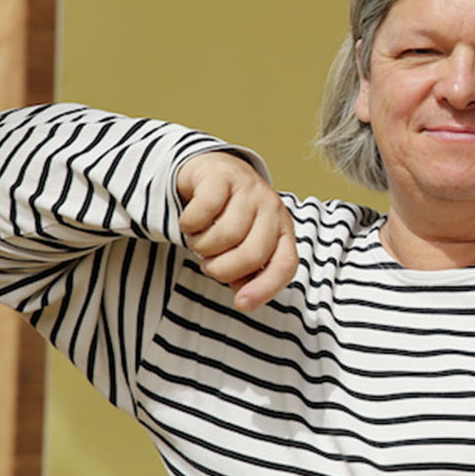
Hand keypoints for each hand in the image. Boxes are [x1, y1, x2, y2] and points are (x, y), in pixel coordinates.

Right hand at [175, 152, 296, 310]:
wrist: (211, 171)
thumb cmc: (228, 217)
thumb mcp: (243, 245)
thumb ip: (246, 273)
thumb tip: (244, 298)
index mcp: (283, 231)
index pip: (285, 265)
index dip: (265, 288)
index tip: (241, 304)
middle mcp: (272, 209)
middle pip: (251, 255)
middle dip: (221, 268)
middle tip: (209, 261)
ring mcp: (249, 190)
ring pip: (224, 235)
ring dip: (202, 245)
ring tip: (200, 238)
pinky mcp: (222, 176)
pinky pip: (203, 212)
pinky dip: (189, 224)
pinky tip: (190, 222)